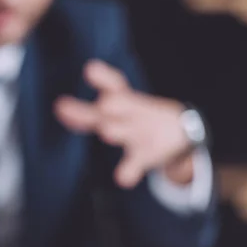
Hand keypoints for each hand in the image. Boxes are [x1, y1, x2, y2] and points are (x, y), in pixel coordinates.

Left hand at [55, 60, 193, 188]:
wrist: (187, 132)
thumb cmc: (142, 117)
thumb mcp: (123, 108)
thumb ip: (89, 112)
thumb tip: (59, 107)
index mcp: (127, 101)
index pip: (116, 84)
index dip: (104, 77)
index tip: (90, 68)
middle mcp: (133, 114)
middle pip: (116, 106)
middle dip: (101, 105)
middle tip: (79, 104)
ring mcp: (140, 135)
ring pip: (125, 132)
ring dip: (115, 130)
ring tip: (106, 131)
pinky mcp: (146, 155)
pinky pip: (136, 164)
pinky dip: (130, 171)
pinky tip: (122, 178)